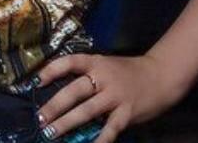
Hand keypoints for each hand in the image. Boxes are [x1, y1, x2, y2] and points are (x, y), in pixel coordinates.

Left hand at [35, 53, 182, 141]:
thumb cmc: (128, 72)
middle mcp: (104, 77)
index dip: (52, 70)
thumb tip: (61, 94)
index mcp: (97, 62)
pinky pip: (109, 129)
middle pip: (75, 91)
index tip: (37, 82)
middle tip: (40, 119)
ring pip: (87, 110)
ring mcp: (115, 95)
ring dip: (67, 123)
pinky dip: (98, 140)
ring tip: (52, 133)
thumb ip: (88, 76)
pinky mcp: (126, 112)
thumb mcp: (106, 66)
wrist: (160, 75)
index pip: (70, 61)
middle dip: (55, 106)